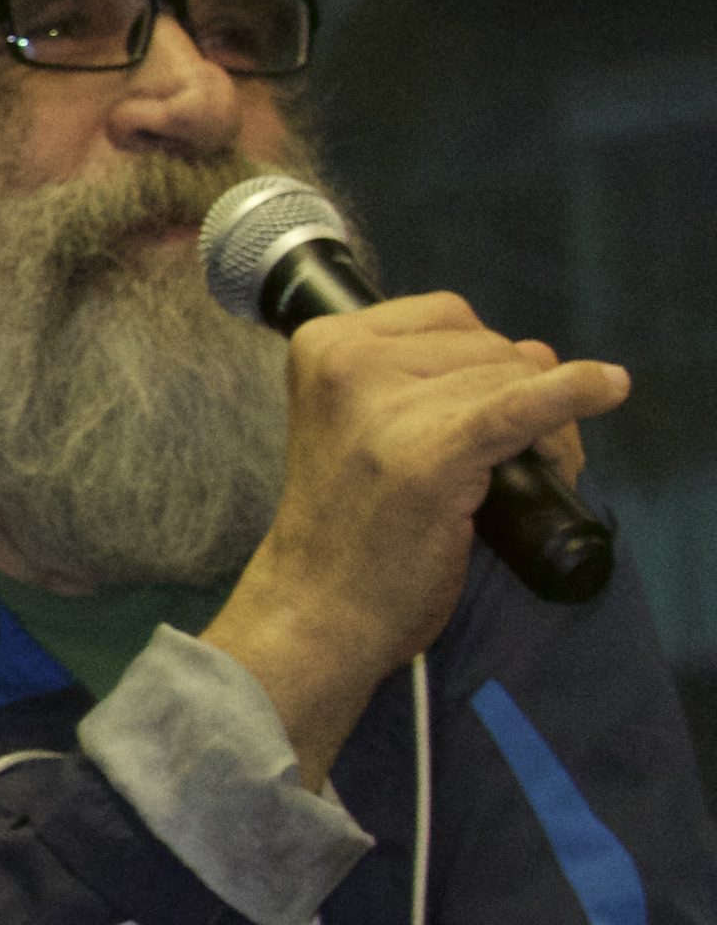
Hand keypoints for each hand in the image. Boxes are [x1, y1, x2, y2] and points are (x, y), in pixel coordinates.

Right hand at [207, 294, 625, 772]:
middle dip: (519, 392)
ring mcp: (386, 408)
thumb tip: (543, 356)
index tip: (474, 411)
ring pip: (514, 381)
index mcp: (323, 344)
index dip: (482, 361)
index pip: (448, 315)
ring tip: (517, 480)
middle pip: (487, 345)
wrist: (317, 609)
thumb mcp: (367, 422)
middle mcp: (348, 363)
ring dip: (544, 426)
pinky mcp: (430, 455)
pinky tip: (607, 387)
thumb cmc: (349, 523)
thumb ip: (435, 375)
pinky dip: (572, 393)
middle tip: (511, 459)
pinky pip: (520, 407)